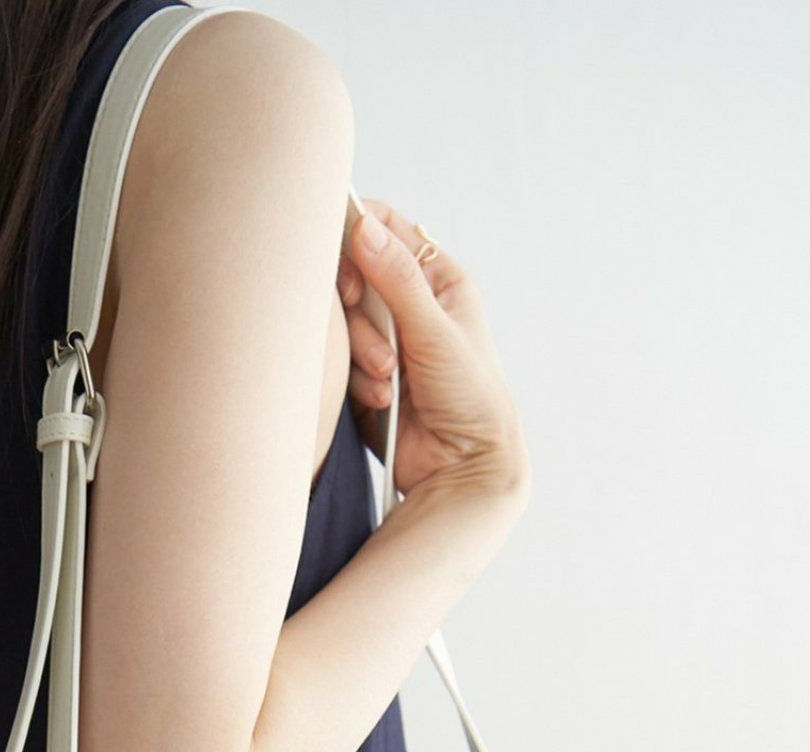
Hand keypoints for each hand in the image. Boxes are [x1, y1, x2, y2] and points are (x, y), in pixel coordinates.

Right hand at [338, 203, 529, 512]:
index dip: (359, 237)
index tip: (349, 265)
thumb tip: (363, 227)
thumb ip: (396, 280)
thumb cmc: (470, 396)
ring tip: (389, 378)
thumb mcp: (435, 332)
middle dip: (359, 309)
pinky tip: (384, 400)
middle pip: (354, 275)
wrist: (463, 466)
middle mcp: (408, 303)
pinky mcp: (363, 375)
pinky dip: (356, 379)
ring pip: (344, 322)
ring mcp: (384, 340)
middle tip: (370, 328)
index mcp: (436, 278)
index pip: (386, 229)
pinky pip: (339, 361)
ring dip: (361, 351)